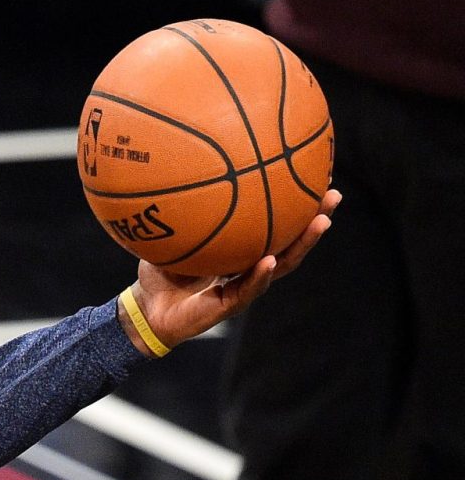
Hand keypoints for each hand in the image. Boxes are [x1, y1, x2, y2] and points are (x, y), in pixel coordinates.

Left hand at [127, 189, 340, 353]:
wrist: (146, 311)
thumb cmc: (159, 272)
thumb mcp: (171, 235)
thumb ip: (183, 210)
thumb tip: (183, 168)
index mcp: (242, 250)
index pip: (277, 225)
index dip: (297, 205)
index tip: (317, 177)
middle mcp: (250, 266)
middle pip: (292, 241)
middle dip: (315, 218)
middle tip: (334, 194)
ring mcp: (244, 286)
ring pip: (282, 264)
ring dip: (302, 244)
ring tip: (321, 222)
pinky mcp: (230, 305)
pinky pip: (248, 288)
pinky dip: (260, 275)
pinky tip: (270, 261)